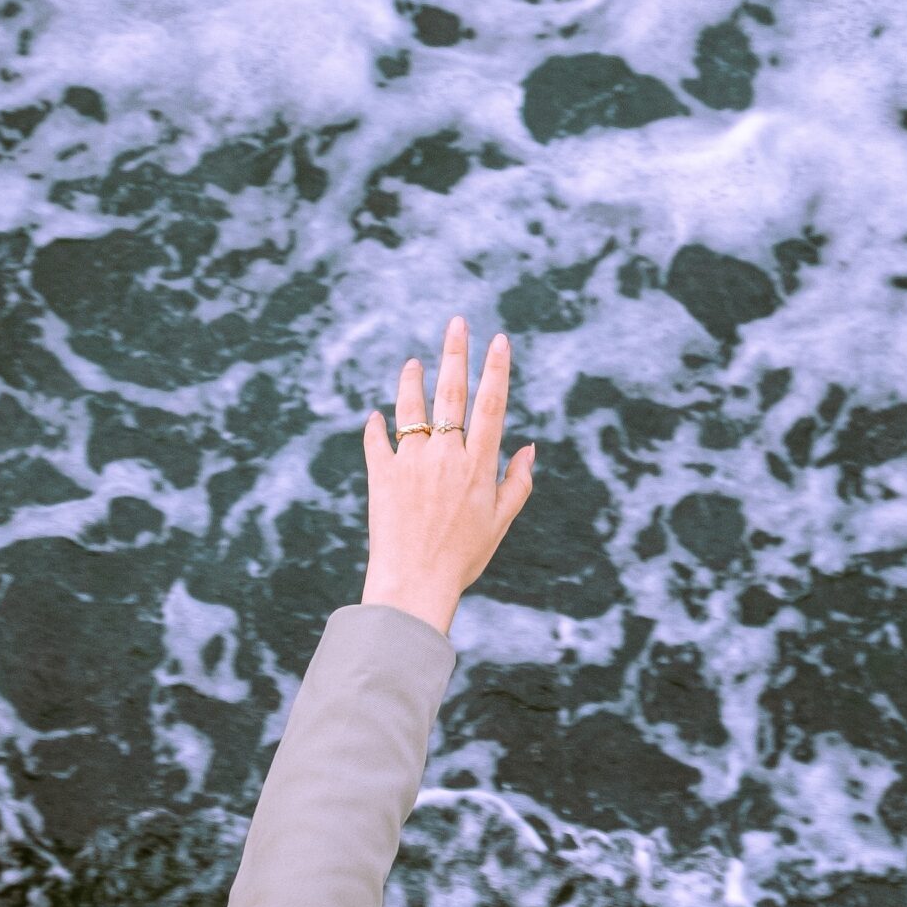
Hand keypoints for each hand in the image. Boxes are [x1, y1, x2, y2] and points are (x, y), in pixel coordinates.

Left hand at [359, 316, 535, 636]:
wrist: (414, 584)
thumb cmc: (463, 558)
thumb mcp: (500, 522)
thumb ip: (518, 482)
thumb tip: (529, 447)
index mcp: (477, 465)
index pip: (491, 404)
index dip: (496, 369)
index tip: (499, 340)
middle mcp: (444, 455)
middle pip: (451, 392)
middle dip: (456, 353)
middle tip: (458, 322)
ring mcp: (410, 462)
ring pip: (410, 408)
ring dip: (413, 381)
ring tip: (414, 362)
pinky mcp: (381, 476)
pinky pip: (377, 442)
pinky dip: (377, 427)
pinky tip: (377, 415)